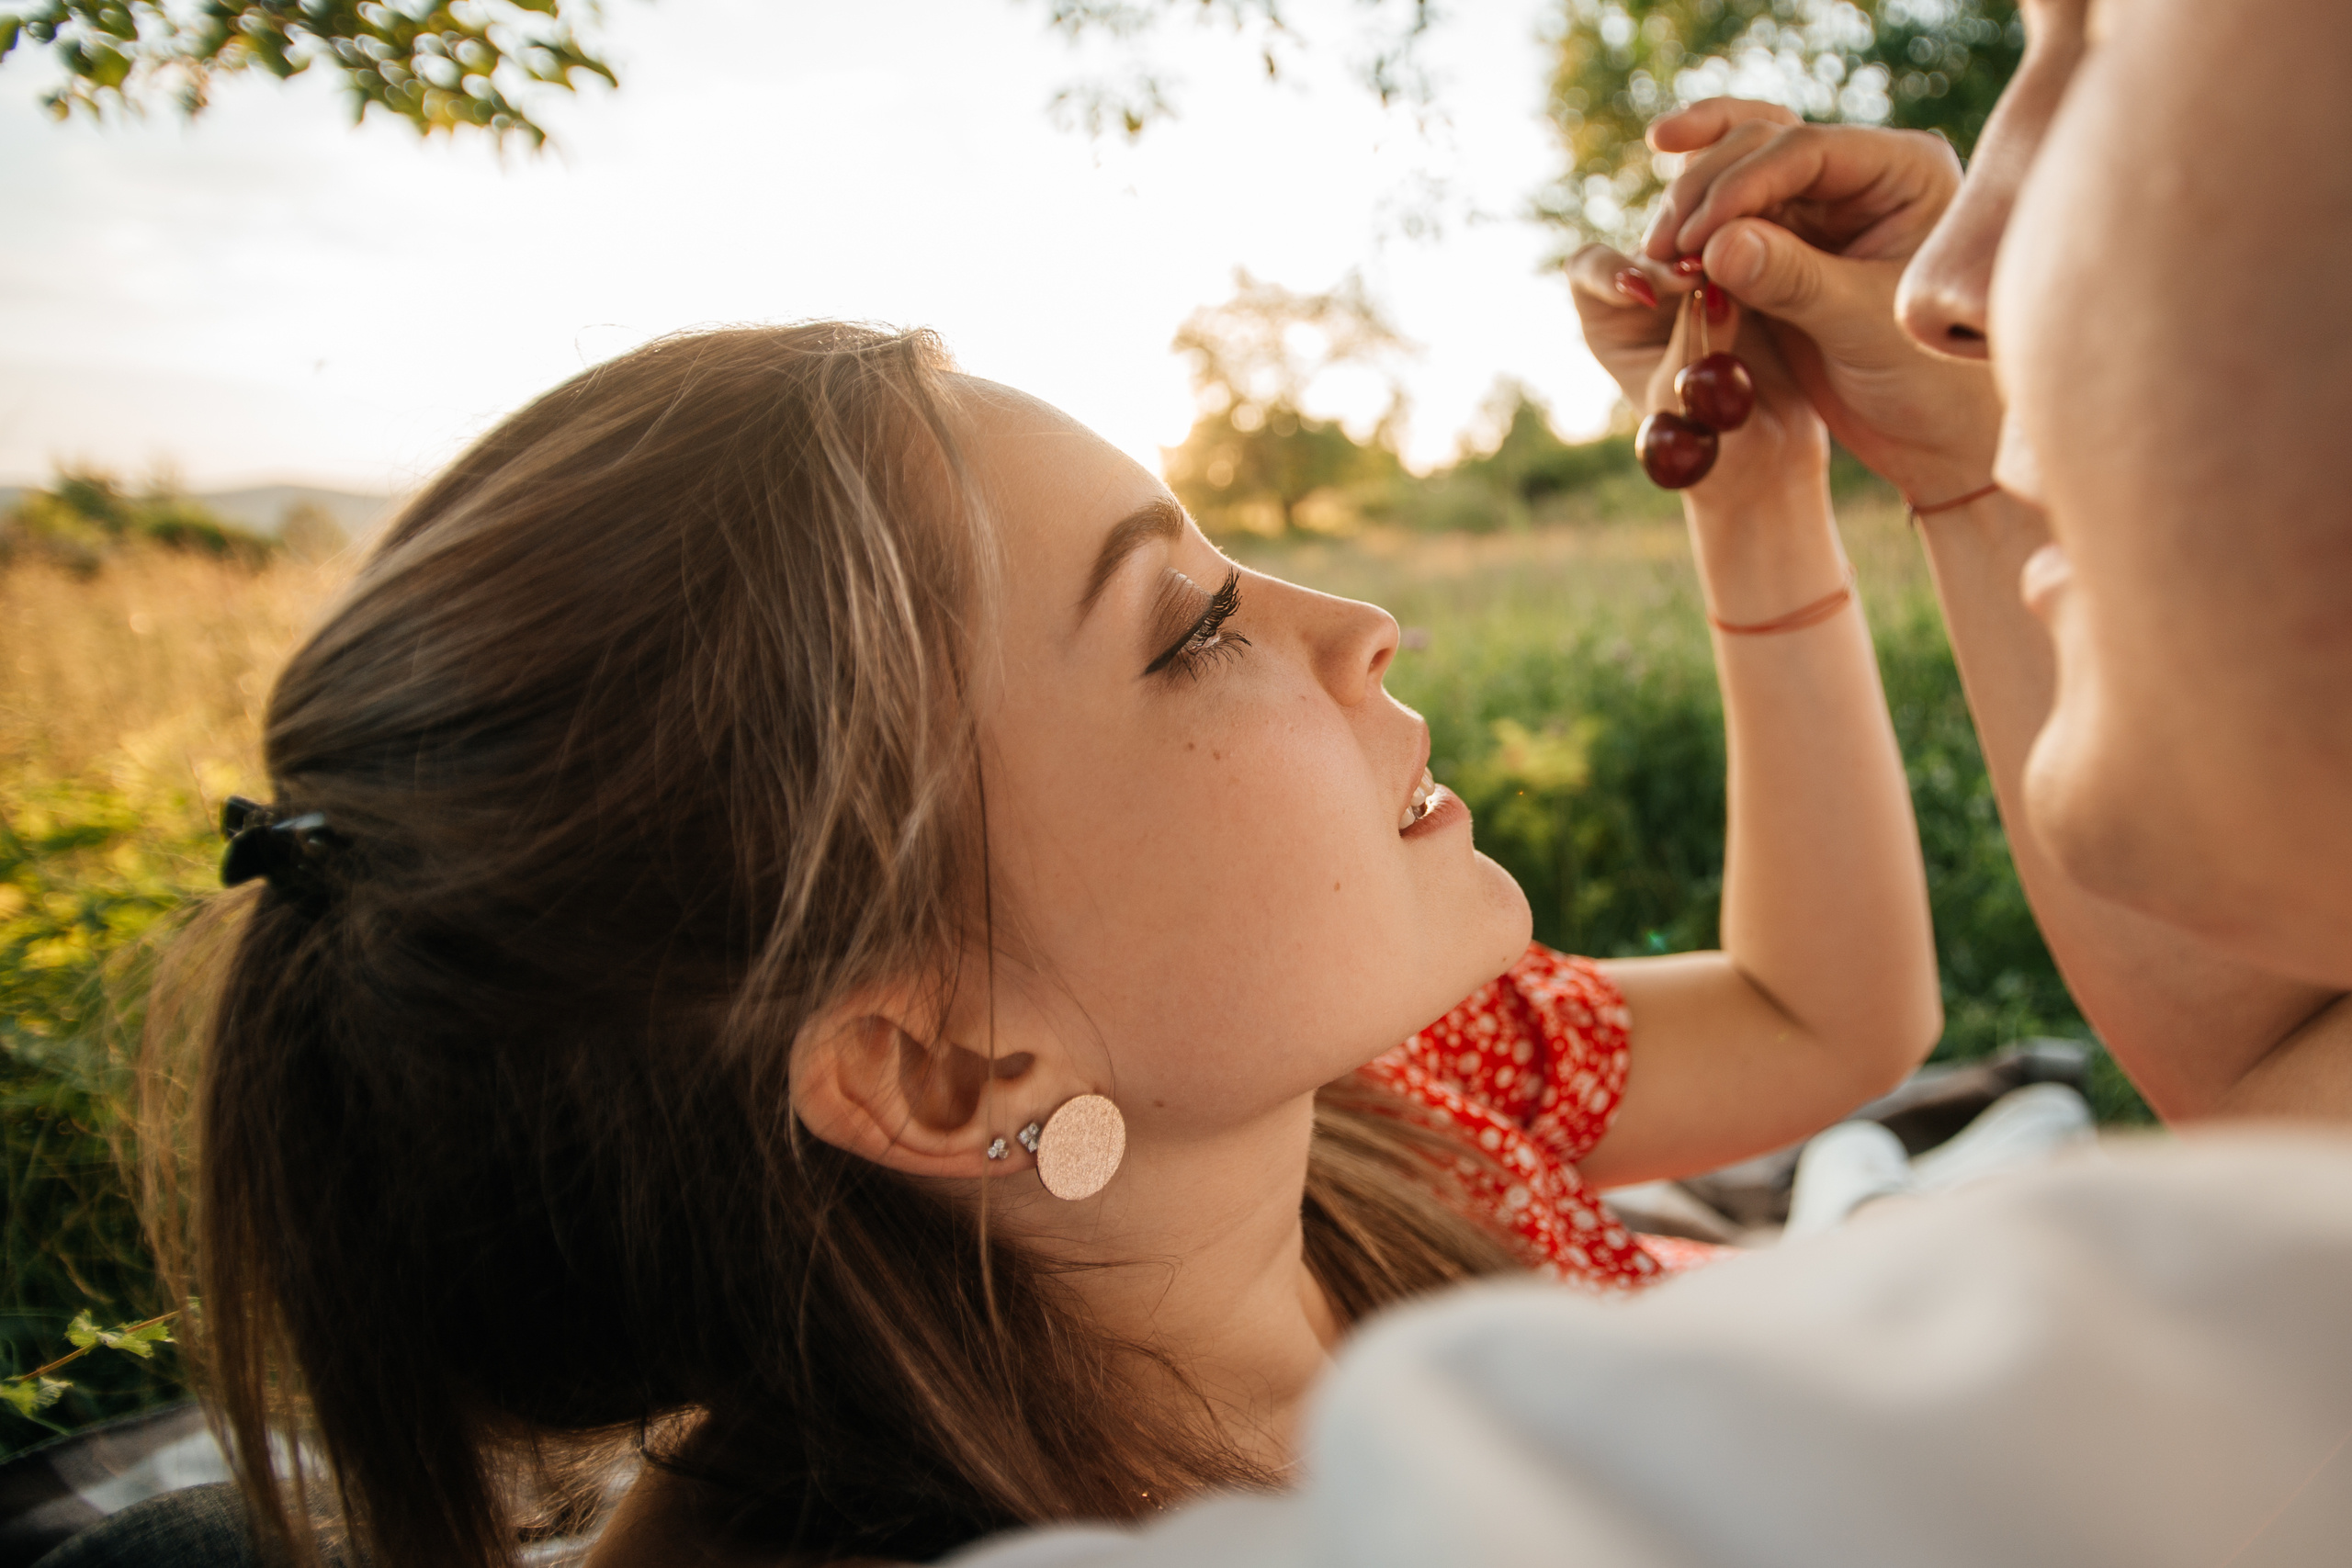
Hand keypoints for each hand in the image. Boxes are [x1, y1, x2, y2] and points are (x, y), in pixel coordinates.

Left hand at [1566, 242, 1827, 518]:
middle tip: (1704, 274)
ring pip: (1706, 231)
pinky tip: (1788, 252)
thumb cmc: (1709, 444)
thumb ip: (1695, 340)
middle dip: (1677, 254)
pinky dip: (1766, 239)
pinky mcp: (1752, 272)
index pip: (1591, 270)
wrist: (1769, 455)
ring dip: (1726, 237)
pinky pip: (1755, 239)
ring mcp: (1704, 278)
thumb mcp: (1688, 398)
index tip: (1646, 291)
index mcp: (1612, 320)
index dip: (1611, 271)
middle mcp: (1652, 291)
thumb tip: (1710, 289)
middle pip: (1654, 242)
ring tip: (1753, 259)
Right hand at [1637, 98, 2003, 505]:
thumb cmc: (1928, 381)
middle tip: (1662, 248)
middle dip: (1705, 187)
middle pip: (1765, 145)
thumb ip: (1792, 280)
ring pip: (1739, 172)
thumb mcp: (1861, 327)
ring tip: (1656, 252)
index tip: (1694, 238)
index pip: (1807, 150)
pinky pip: (1731, 216)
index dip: (1740, 183)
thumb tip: (1714, 245)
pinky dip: (1695, 226)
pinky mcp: (1791, 242)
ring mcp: (1824, 205)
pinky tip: (1657, 240)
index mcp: (1905, 172)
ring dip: (1690, 202)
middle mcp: (1863, 174)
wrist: (1937, 434)